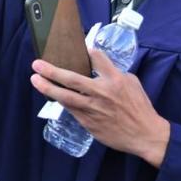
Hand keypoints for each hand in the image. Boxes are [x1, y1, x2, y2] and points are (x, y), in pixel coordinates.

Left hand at [30, 50, 170, 167]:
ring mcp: (93, 109)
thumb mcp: (132, 82)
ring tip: (35, 80)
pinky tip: (51, 96)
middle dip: (52, 71)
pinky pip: (71, 110)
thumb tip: (97, 65)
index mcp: (115, 80)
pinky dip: (61, 102)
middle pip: (72, 79)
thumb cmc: (139, 107)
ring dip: (48, 88)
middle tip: (37, 64)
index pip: (96, 58)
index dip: (85, 50)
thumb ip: (113, 73)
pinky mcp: (89, 123)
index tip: (75, 46)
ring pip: (65, 97)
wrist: (144, 134)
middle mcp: (101, 93)